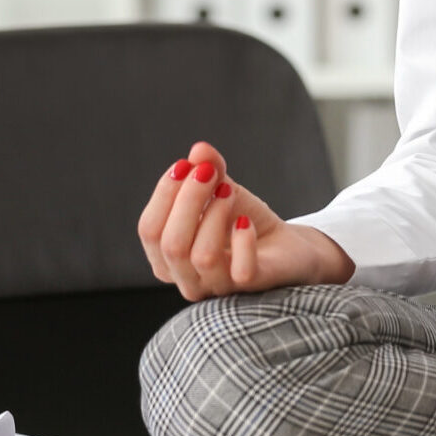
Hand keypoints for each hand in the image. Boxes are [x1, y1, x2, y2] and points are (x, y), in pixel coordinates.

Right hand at [137, 140, 353, 299]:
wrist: (286, 245)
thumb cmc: (245, 221)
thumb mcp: (225, 191)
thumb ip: (210, 170)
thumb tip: (199, 149)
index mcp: (167, 258)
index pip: (149, 230)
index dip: (164, 194)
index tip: (186, 164)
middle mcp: (186, 278)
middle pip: (171, 244)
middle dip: (189, 200)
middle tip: (209, 172)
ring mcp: (218, 286)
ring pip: (202, 257)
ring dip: (215, 216)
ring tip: (230, 192)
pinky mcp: (250, 286)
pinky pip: (240, 270)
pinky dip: (242, 240)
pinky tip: (246, 221)